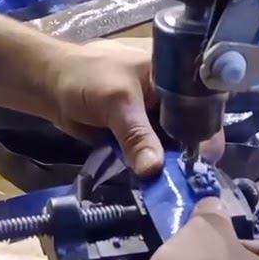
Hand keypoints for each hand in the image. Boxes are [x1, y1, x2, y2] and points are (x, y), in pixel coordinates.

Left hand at [47, 41, 222, 176]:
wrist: (50, 86)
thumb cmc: (85, 78)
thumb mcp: (117, 102)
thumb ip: (136, 135)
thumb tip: (154, 170)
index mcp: (176, 71)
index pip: (204, 104)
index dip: (208, 132)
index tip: (204, 162)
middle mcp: (173, 93)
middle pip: (193, 127)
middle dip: (192, 153)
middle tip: (192, 182)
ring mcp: (157, 113)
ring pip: (175, 142)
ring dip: (174, 163)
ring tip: (178, 187)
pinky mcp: (142, 130)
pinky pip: (155, 150)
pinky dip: (156, 164)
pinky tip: (162, 183)